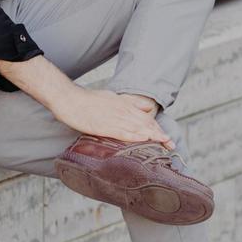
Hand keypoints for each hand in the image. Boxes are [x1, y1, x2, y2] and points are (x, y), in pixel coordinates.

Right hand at [53, 87, 172, 146]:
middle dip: (159, 134)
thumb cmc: (88, 100)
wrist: (69, 99)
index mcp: (123, 105)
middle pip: (144, 123)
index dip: (157, 128)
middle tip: (171, 144)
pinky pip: (120, 131)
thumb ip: (128, 103)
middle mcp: (121, 111)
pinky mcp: (102, 126)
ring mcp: (112, 118)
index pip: (144, 118)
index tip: (167, 137)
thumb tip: (144, 107)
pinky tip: (143, 139)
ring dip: (151, 136)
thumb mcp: (112, 98)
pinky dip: (133, 135)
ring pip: (136, 127)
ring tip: (164, 143)